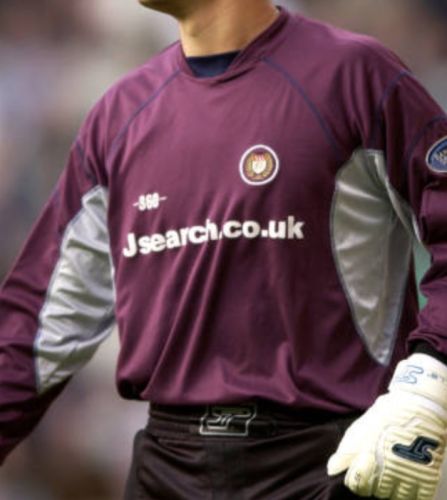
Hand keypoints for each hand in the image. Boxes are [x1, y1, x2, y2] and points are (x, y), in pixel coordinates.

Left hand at [327, 354, 446, 498]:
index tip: (359, 473)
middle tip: (377, 468)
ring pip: (394, 496)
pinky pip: (415, 497)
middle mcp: (387, 472)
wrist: (415, 407)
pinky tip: (405, 477)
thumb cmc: (383, 417)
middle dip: (373, 483)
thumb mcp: (358, 430)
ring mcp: (407, 476)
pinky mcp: (425, 478)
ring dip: (391, 487)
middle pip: (375, 492)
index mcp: (367, 460)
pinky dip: (409, 492)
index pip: (357, 486)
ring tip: (391, 471)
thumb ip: (344, 452)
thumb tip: (331, 470)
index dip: (356, 481)